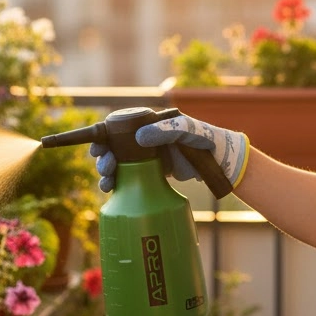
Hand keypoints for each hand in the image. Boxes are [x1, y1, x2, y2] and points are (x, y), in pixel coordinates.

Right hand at [90, 114, 248, 192]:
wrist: (219, 160)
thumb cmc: (203, 138)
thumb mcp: (185, 129)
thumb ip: (164, 131)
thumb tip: (139, 138)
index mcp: (146, 125)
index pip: (116, 129)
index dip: (102, 138)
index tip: (96, 148)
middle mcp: (142, 140)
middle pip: (112, 149)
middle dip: (103, 158)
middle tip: (106, 167)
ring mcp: (145, 158)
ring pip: (118, 165)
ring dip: (107, 173)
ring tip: (107, 182)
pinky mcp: (151, 174)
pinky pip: (128, 179)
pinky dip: (118, 184)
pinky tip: (112, 190)